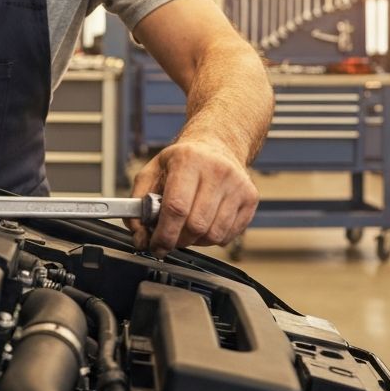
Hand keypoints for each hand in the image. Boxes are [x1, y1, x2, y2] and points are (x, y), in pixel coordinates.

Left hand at [126, 138, 258, 256]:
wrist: (217, 145)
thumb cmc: (184, 160)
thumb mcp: (154, 170)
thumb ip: (139, 200)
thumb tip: (139, 234)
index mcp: (188, 160)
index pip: (176, 207)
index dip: (164, 234)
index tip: (156, 245)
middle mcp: (217, 170)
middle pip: (196, 225)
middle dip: (178, 239)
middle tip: (170, 236)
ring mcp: (237, 184)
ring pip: (213, 234)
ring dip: (196, 240)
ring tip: (188, 227)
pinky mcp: (250, 197)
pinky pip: (229, 235)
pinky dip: (213, 238)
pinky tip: (205, 223)